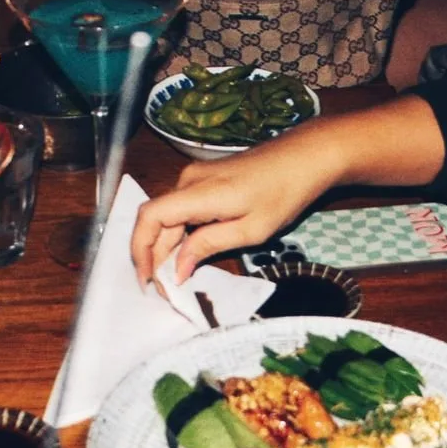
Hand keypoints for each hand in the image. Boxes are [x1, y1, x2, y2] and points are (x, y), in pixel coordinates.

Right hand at [129, 125, 339, 282]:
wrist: (305, 157)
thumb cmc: (284, 193)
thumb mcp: (251, 230)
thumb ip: (208, 246)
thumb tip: (176, 269)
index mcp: (198, 193)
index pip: (149, 218)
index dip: (140, 250)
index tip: (147, 280)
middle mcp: (188, 181)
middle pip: (156, 222)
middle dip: (155, 257)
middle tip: (164, 290)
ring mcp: (195, 178)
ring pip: (168, 217)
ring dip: (167, 248)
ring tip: (175, 279)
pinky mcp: (204, 180)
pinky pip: (181, 210)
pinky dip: (180, 234)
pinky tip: (188, 255)